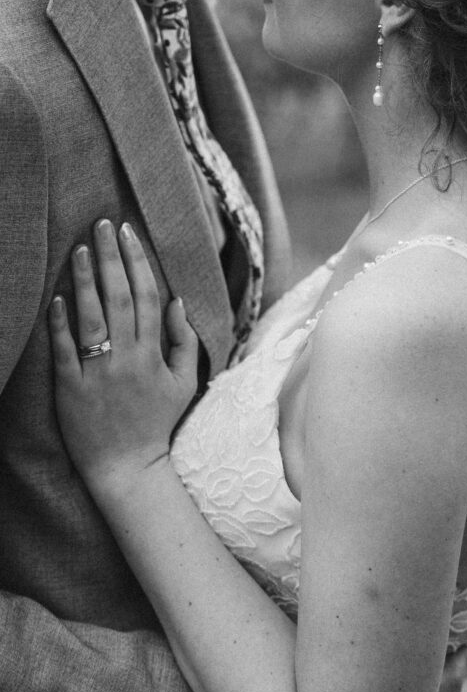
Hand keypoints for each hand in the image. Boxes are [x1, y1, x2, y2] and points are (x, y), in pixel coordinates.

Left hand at [49, 220, 197, 488]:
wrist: (128, 467)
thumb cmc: (157, 422)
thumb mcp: (184, 383)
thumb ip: (184, 342)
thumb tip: (178, 301)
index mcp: (154, 354)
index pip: (147, 296)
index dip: (137, 262)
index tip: (128, 233)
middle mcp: (127, 358)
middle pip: (119, 297)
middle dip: (111, 258)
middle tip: (101, 224)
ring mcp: (99, 372)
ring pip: (92, 318)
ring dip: (86, 281)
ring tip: (79, 249)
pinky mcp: (72, 388)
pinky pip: (65, 351)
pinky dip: (61, 324)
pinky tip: (57, 298)